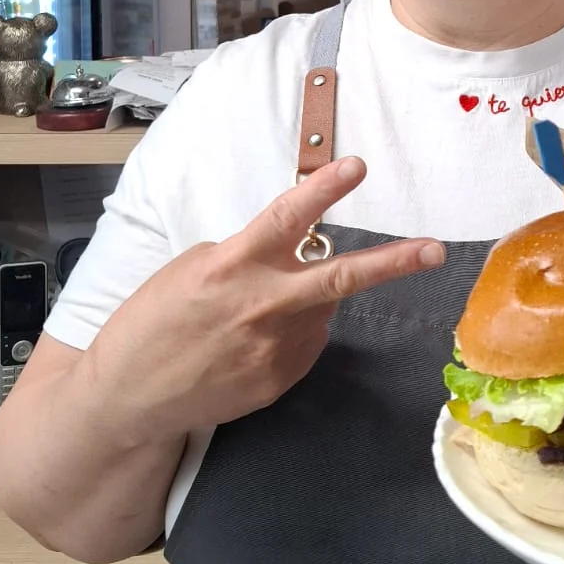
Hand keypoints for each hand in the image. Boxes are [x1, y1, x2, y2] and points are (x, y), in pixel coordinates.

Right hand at [86, 157, 444, 445]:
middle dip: (393, 262)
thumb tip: (291, 256)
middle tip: (433, 249)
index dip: (324, 190)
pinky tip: (254, 341)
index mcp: (232, 266)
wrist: (129, 396)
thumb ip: (246, 256)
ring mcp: (275, 348)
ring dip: (309, 299)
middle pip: (340, 278)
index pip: (287, 218)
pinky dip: (293, 332)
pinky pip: (306, 342)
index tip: (357, 167)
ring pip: (321, 309)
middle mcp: (262, 306)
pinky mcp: (281, 379)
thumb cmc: (152, 322)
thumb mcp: (190, 270)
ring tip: (257, 312)